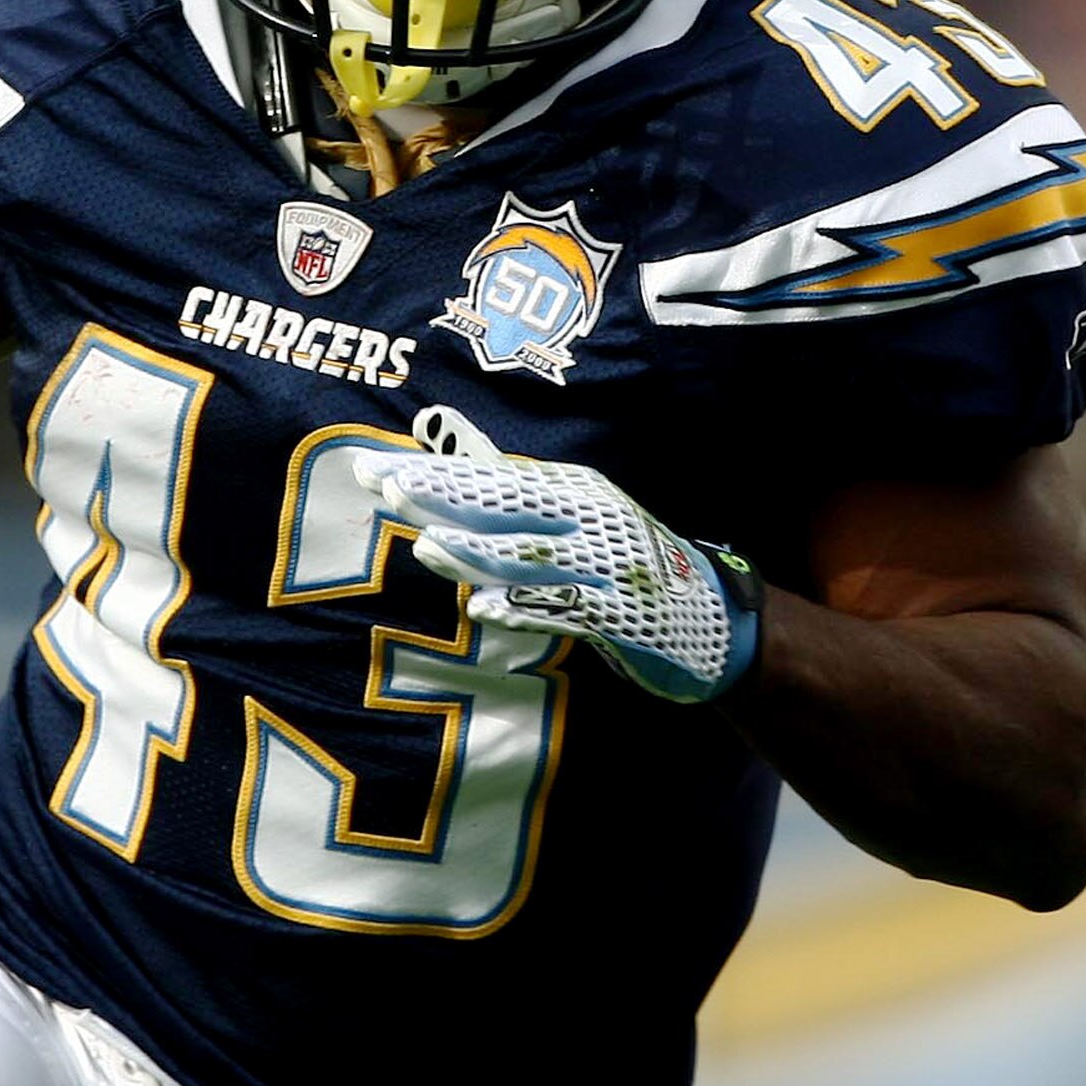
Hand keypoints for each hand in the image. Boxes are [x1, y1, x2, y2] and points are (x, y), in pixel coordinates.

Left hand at [355, 450, 761, 703]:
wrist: (712, 618)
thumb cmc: (622, 564)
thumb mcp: (573, 520)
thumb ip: (515, 504)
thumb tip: (444, 478)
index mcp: (571, 490)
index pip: (487, 475)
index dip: (430, 470)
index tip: (372, 467)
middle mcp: (586, 519)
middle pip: (503, 504)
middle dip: (442, 496)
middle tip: (385, 487)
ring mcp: (603, 567)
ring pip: (527, 556)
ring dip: (475, 551)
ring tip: (426, 544)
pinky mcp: (619, 617)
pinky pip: (563, 611)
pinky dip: (522, 607)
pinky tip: (483, 607)